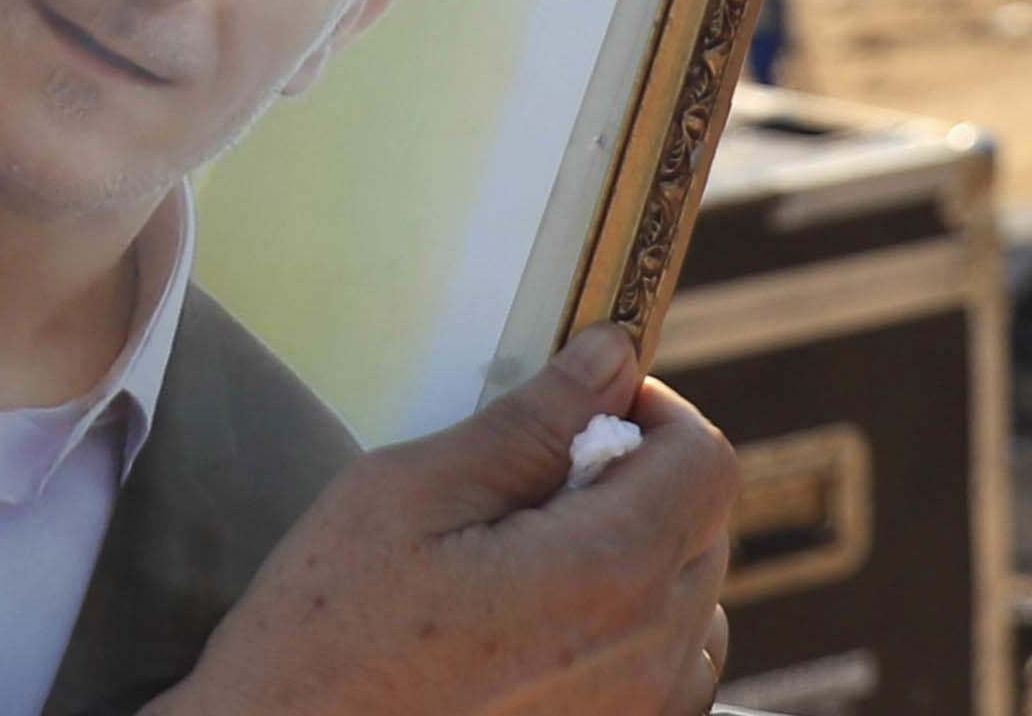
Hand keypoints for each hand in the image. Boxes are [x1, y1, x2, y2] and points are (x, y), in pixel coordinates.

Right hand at [151, 324, 736, 715]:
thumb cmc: (326, 633)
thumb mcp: (409, 494)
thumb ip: (528, 424)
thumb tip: (610, 359)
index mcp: (607, 573)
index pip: (705, 461)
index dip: (652, 414)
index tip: (583, 413)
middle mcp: (649, 656)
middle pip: (705, 526)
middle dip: (639, 482)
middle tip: (533, 487)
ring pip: (694, 601)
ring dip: (641, 559)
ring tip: (533, 564)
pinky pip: (671, 673)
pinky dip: (633, 632)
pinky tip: (544, 627)